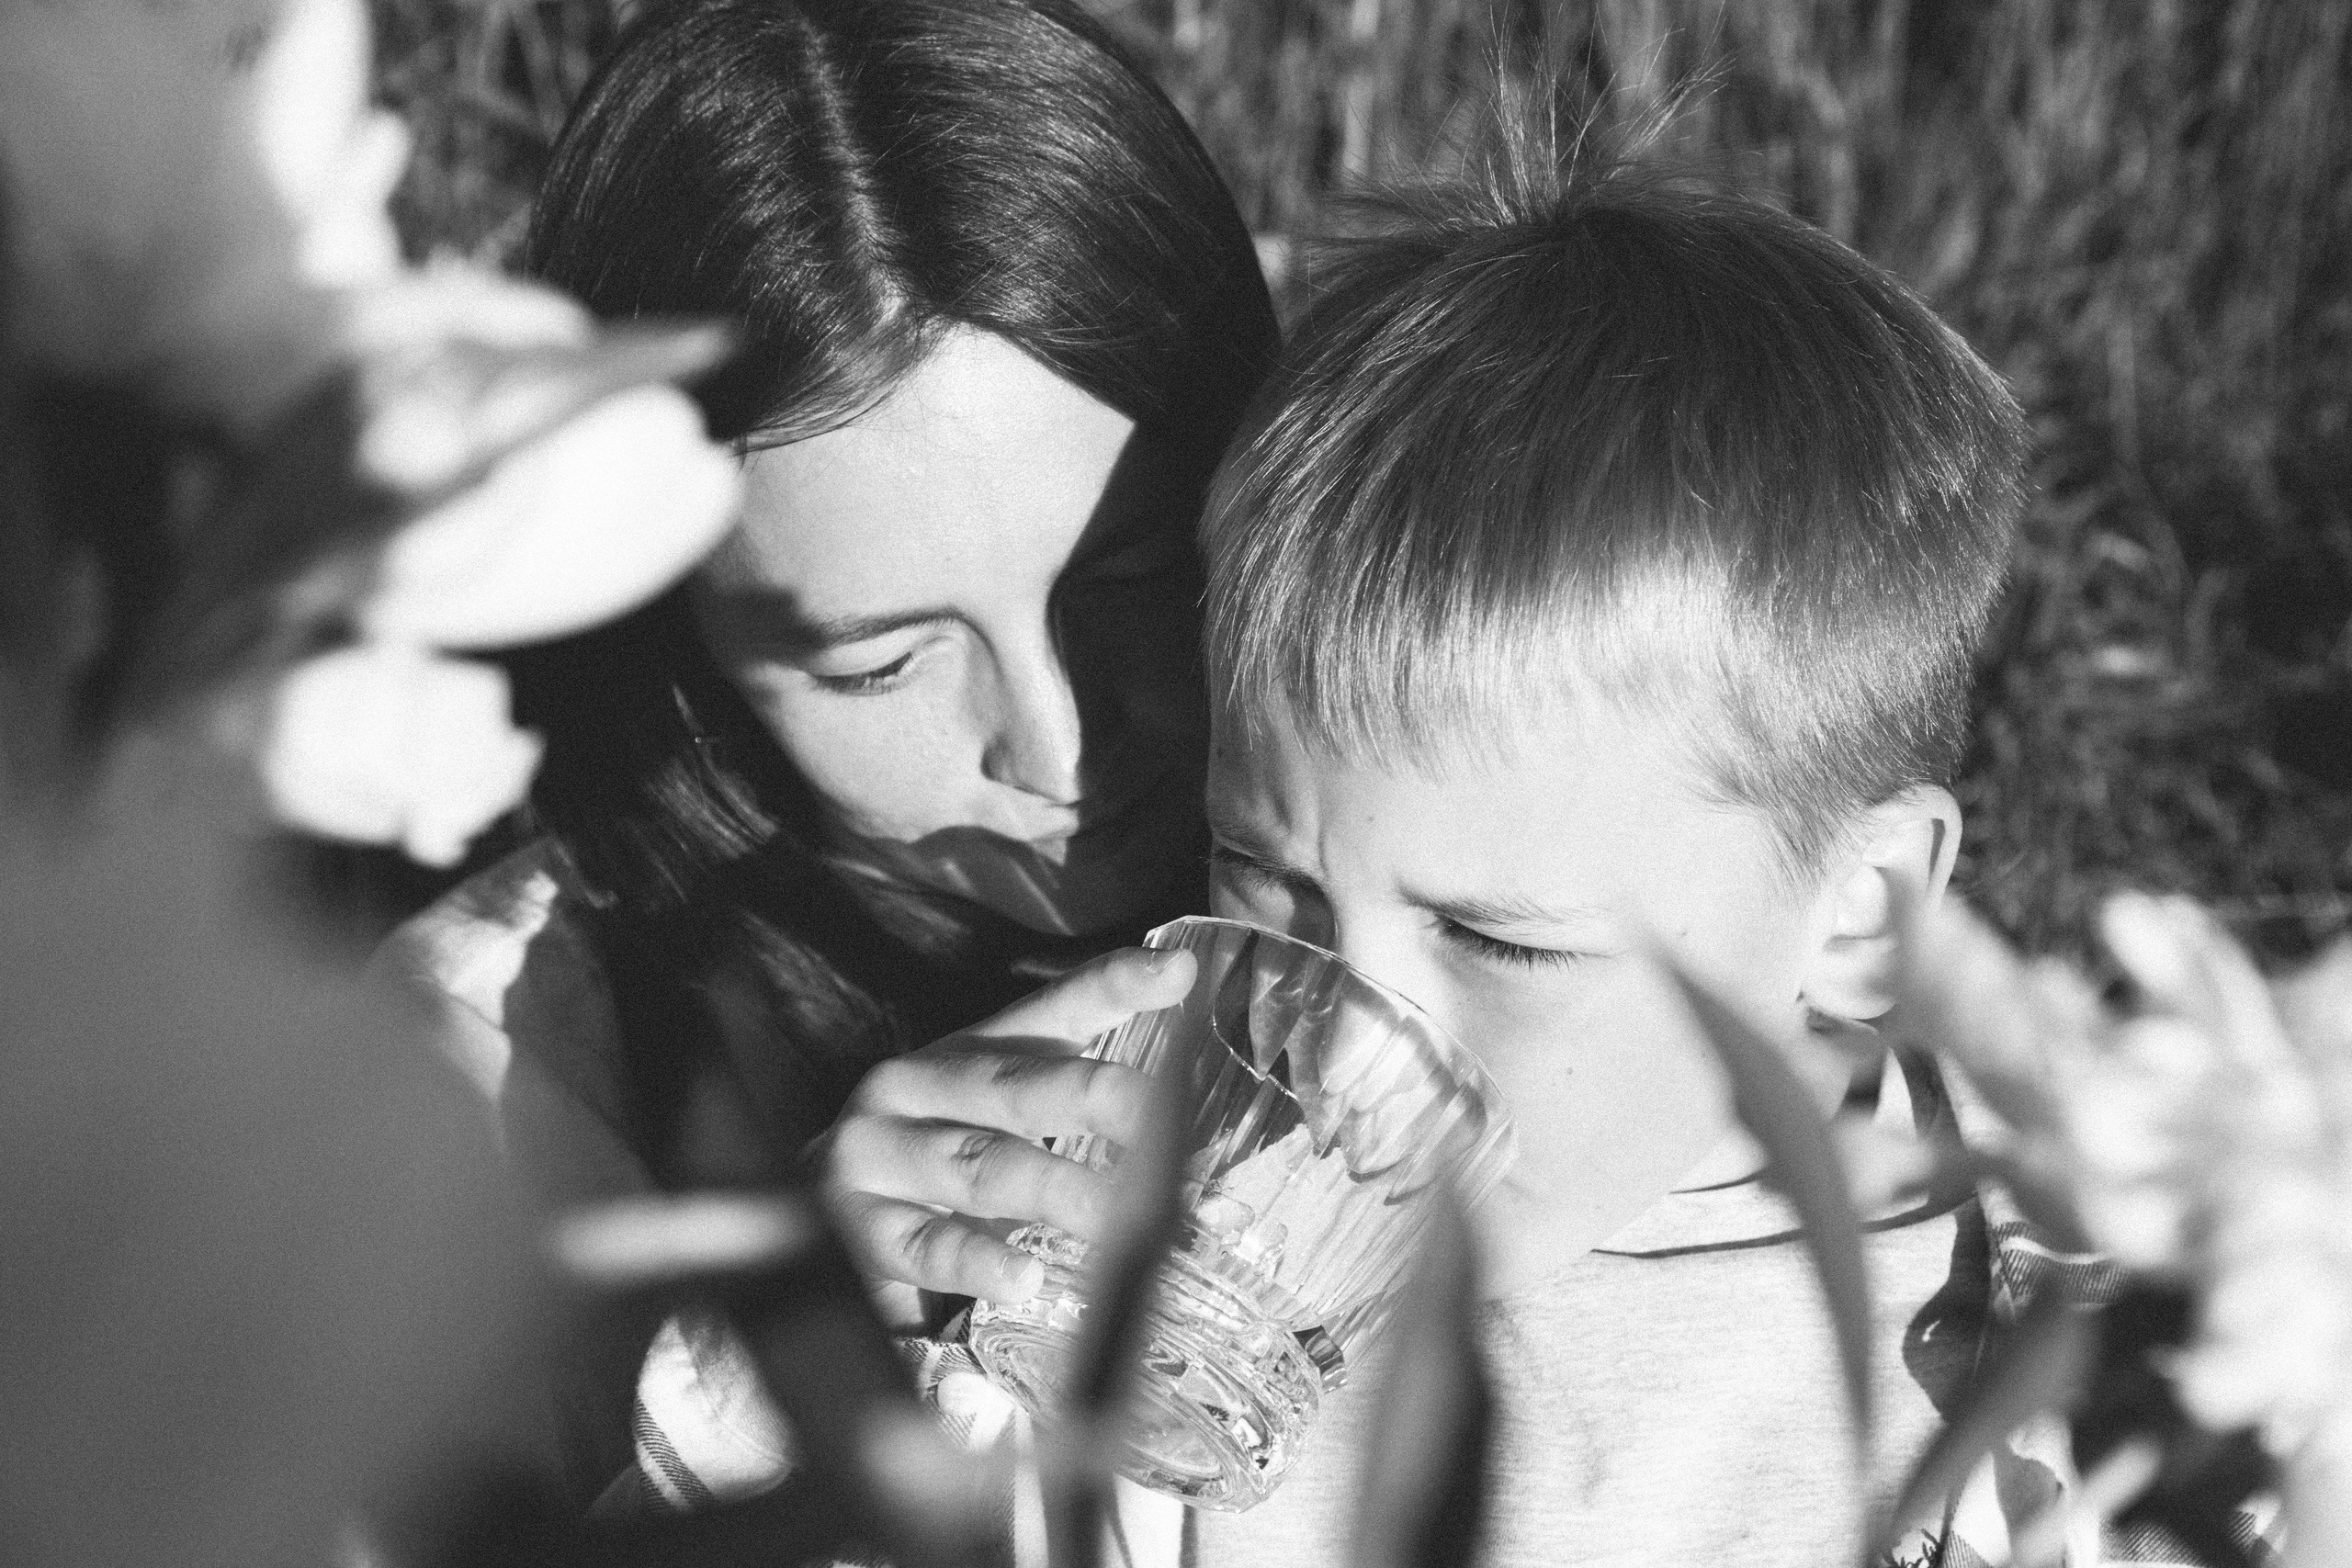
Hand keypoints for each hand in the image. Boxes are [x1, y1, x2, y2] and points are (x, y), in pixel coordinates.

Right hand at [820, 946, 1195, 1302]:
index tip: (1177, 972)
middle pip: (1016, 1087)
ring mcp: (880, 1155)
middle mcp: (917, 1088)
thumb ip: (1076, 1088)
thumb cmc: (930, 1154)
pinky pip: (923, 1245)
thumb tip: (1177, 1076)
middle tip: (1161, 1120)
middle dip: (1092, 1098)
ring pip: (979, 1168)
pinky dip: (976, 1262)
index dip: (1112, 986)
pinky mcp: (855, 1227)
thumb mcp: (997, 1112)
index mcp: (964, 1052)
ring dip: (1056, 1191)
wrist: (803, 1209)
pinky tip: (1023, 1277)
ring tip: (1122, 1217)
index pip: (1047, 1011)